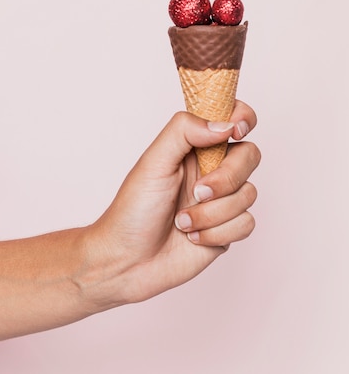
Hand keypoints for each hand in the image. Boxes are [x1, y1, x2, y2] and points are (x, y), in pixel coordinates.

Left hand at [83, 101, 259, 307]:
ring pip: (248, 194)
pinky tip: (192, 237)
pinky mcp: (227, 229)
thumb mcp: (153, 161)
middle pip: (249, 155)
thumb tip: (224, 124)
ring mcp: (221, 199)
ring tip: (182, 221)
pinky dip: (216, 232)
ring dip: (213, 212)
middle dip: (226, 177)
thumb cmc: (133, 209)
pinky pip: (246, 223)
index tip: (237, 130)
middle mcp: (211, 169)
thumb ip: (184, 131)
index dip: (242, 118)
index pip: (231, 119)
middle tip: (197, 191)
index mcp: (194, 147)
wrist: (128, 261)